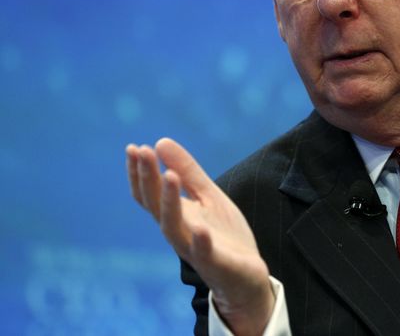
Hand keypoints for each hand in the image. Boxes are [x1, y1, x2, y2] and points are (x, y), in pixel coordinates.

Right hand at [126, 138, 273, 335]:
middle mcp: (179, 232)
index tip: (134, 148)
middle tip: (142, 151)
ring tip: (169, 175)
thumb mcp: (208, 196)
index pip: (149, 194)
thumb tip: (160, 142)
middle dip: (148, 178)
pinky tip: (200, 227)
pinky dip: (201, 242)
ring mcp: (195, 249)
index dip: (140, 172)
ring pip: (174, 227)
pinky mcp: (216, 264)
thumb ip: (188, 172)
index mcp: (176, 215)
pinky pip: (204, 254)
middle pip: (156, 205)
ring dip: (170, 202)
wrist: (246, 276)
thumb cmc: (223, 235)